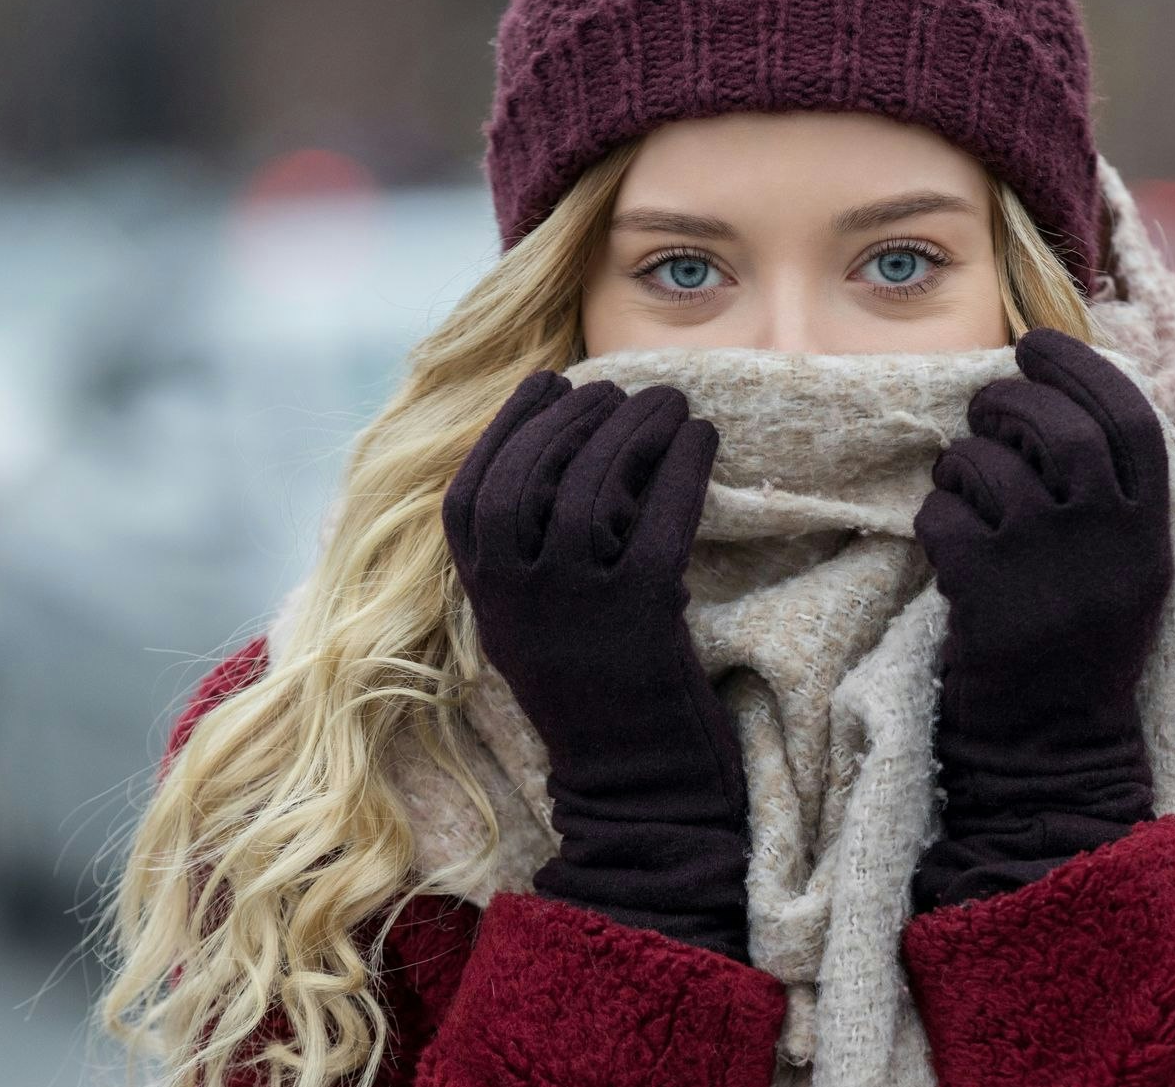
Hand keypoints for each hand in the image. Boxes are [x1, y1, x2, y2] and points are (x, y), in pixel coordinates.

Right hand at [441, 368, 753, 960]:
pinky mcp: (640, 616)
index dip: (507, 429)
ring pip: (592, 487)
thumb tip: (555, 455)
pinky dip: (683, 467)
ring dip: (633, 429)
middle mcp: (517, 600)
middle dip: (575, 416)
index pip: (470, 493)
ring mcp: (576, 607)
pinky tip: (704, 440)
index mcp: (486, 601)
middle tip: (618, 389)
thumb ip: (526, 558)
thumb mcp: (534, 627)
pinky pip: (659, 519)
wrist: (637, 790)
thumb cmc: (597, 698)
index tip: (547, 384)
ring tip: (669, 402)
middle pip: (530, 475)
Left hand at [909, 327, 1174, 912]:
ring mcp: (1048, 569)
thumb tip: (1065, 404)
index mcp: (1151, 535)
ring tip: (959, 482)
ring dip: (962, 462)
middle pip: (1059, 429)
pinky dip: (934, 517)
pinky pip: (943, 518)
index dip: (1083, 369)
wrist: (1050, 757)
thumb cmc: (1076, 656)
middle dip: (1011, 402)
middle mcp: (1109, 544)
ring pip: (991, 468)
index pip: (1130, 421)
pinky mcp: (988, 598)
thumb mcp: (1123, 574)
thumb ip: (1110, 499)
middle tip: (985, 409)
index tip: (1040, 344)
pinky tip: (943, 542)